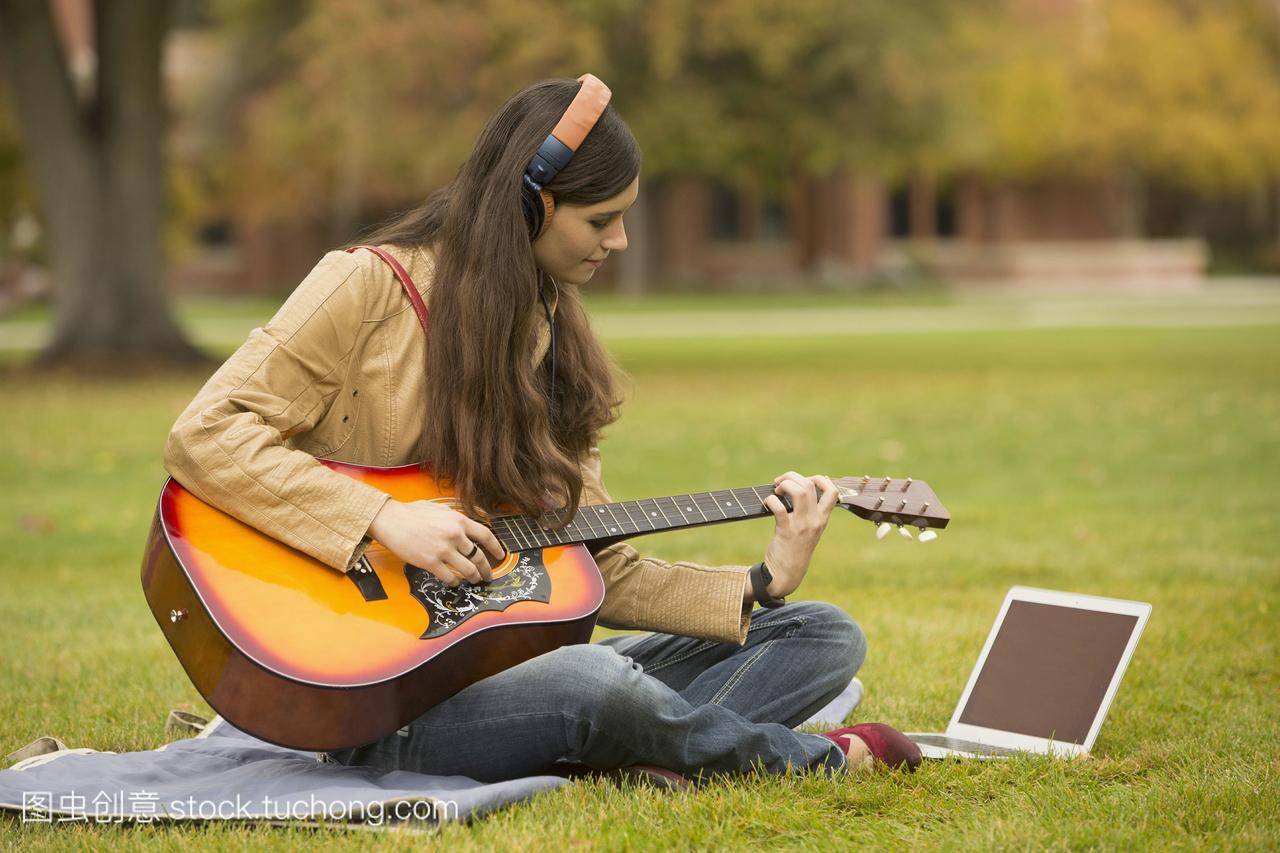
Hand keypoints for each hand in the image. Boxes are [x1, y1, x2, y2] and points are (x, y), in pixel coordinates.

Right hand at [367, 499, 504, 586]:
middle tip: (488, 575)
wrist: (391, 520)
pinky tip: (454, 582)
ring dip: (473, 578)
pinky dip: (455, 582)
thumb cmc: (412, 513)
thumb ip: (455, 518)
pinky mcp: (430, 562)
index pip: (486, 535)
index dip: (496, 548)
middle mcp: (454, 535)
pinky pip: (449, 577)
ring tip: (474, 580)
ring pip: (467, 570)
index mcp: (458, 521)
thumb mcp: (440, 509)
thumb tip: (468, 526)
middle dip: (486, 569)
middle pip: (479, 557)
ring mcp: (443, 550)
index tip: (500, 556)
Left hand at [759, 472, 838, 597]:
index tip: (803, 480)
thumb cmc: (794, 549)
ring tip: (775, 490)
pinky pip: (779, 508)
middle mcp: (815, 521)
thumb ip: (808, 513)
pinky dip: (770, 500)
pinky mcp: (786, 531)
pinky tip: (766, 503)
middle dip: (792, 477)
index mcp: (822, 519)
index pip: (832, 491)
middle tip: (779, 483)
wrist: (786, 574)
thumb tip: (794, 489)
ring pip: (799, 492)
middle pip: (810, 485)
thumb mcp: (809, 530)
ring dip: (784, 484)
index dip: (819, 479)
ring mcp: (802, 526)